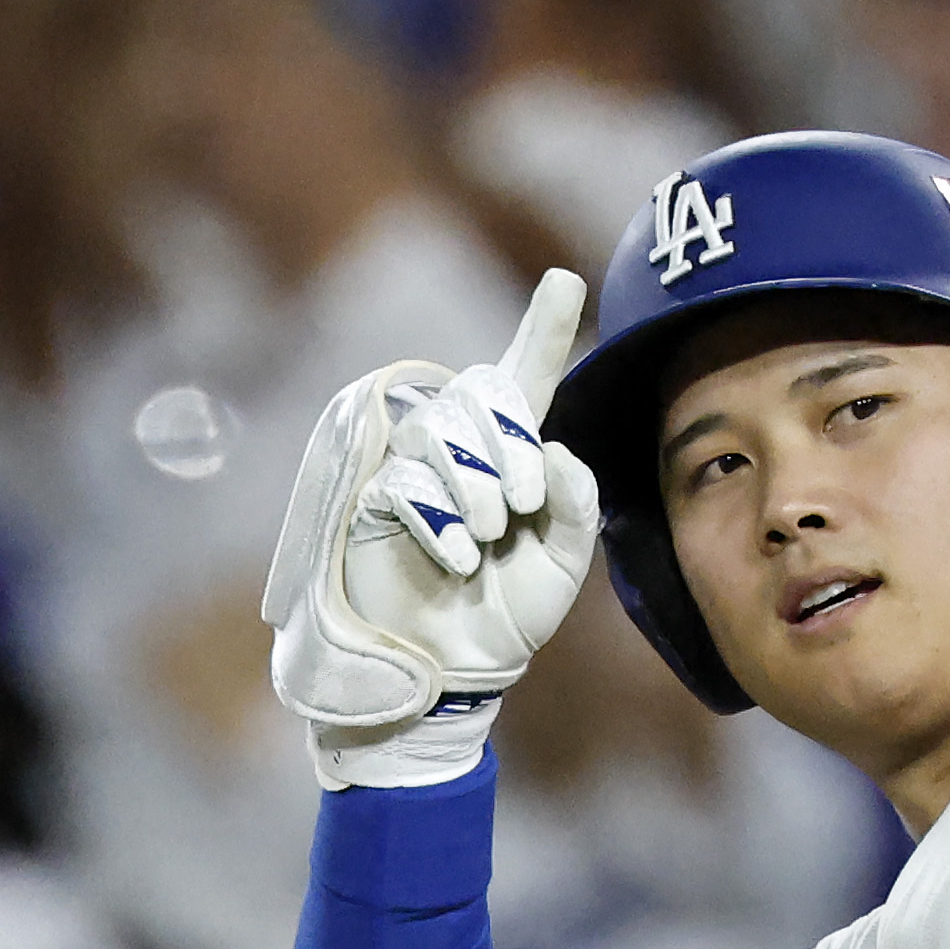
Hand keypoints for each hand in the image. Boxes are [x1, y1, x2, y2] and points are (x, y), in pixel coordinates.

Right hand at [264, 267, 600, 781]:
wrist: (454, 669)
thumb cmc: (509, 614)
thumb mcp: (564, 562)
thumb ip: (577, 505)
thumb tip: (557, 448)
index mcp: (511, 453)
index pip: (525, 377)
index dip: (543, 327)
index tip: (568, 279)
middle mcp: (458, 445)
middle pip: (483, 393)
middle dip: (512, 446)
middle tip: (523, 506)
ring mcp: (410, 464)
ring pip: (442, 432)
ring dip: (475, 487)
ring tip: (486, 539)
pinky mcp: (371, 494)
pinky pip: (408, 482)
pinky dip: (441, 524)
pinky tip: (458, 562)